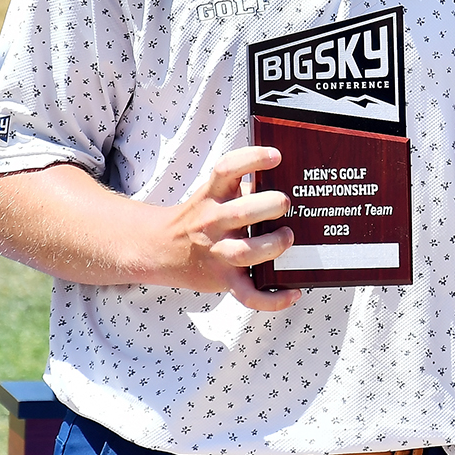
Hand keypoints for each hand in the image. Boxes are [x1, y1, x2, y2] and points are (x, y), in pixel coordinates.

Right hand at [151, 145, 300, 310]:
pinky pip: (248, 295)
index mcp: (212, 195)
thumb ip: (245, 188)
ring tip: (287, 237)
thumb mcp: (214, 195)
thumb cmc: (199, 218)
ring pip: (245, 253)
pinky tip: (293, 291)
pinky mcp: (224, 280)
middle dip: (270, 206)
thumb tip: (288, 181)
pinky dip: (273, 299)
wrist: (160, 250)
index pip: (227, 169)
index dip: (252, 159)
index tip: (275, 156)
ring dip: (273, 246)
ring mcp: (218, 252)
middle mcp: (213, 222)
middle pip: (242, 213)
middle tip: (285, 203)